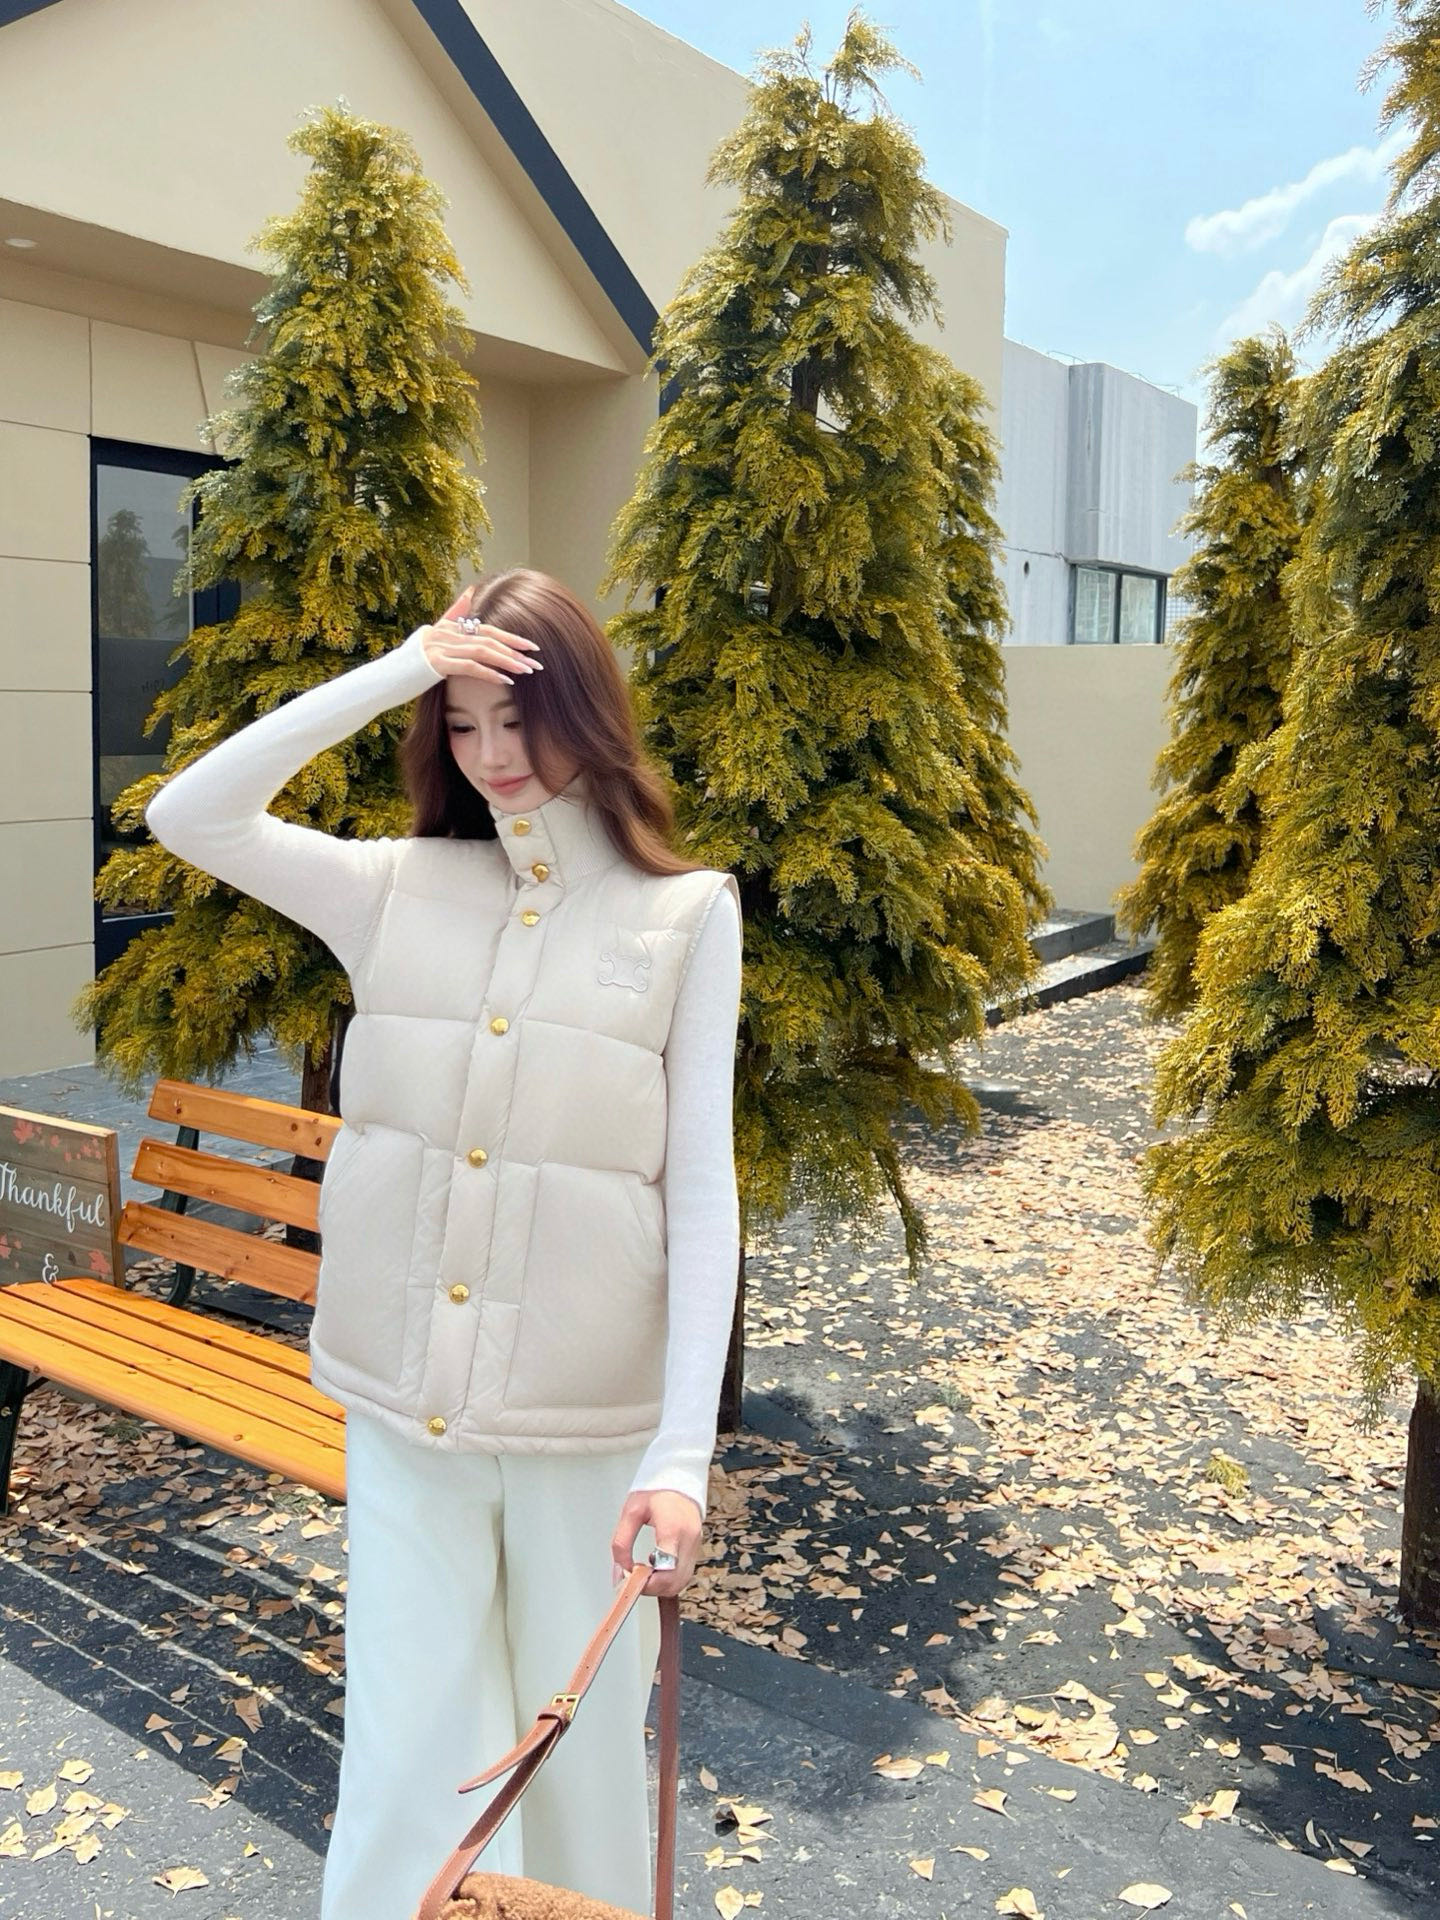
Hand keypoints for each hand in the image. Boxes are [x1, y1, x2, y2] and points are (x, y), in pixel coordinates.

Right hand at [420, 586, 542, 683]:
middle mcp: (444, 633)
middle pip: (488, 638)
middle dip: (515, 650)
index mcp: (447, 627)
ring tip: (527, 671)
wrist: (384, 679)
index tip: (532, 647)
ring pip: (482, 650)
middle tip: (537, 662)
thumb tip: (471, 591)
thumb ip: (453, 614)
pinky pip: (469, 666)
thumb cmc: (410, 663)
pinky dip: (489, 673)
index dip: (510, 637)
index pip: (485, 628)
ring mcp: (439, 646)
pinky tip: (505, 681)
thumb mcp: (432, 635)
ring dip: (508, 661)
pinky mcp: (435, 662)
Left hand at [611, 1488, 703, 1597]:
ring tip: (645, 1570)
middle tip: (635, 1578)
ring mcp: (696, 1545)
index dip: (648, 1582)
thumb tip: (620, 1573)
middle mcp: (689, 1540)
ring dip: (661, 1585)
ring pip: (681, 1582)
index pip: (666, 1568)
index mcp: (673, 1529)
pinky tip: (656, 1566)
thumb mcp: (631, 1513)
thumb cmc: (656, 1491)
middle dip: (652, 1588)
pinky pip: (685, 1574)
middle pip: (675, 1582)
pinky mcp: (696, 1547)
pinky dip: (669, 1578)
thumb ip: (621, 1544)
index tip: (631, 1578)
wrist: (678, 1476)